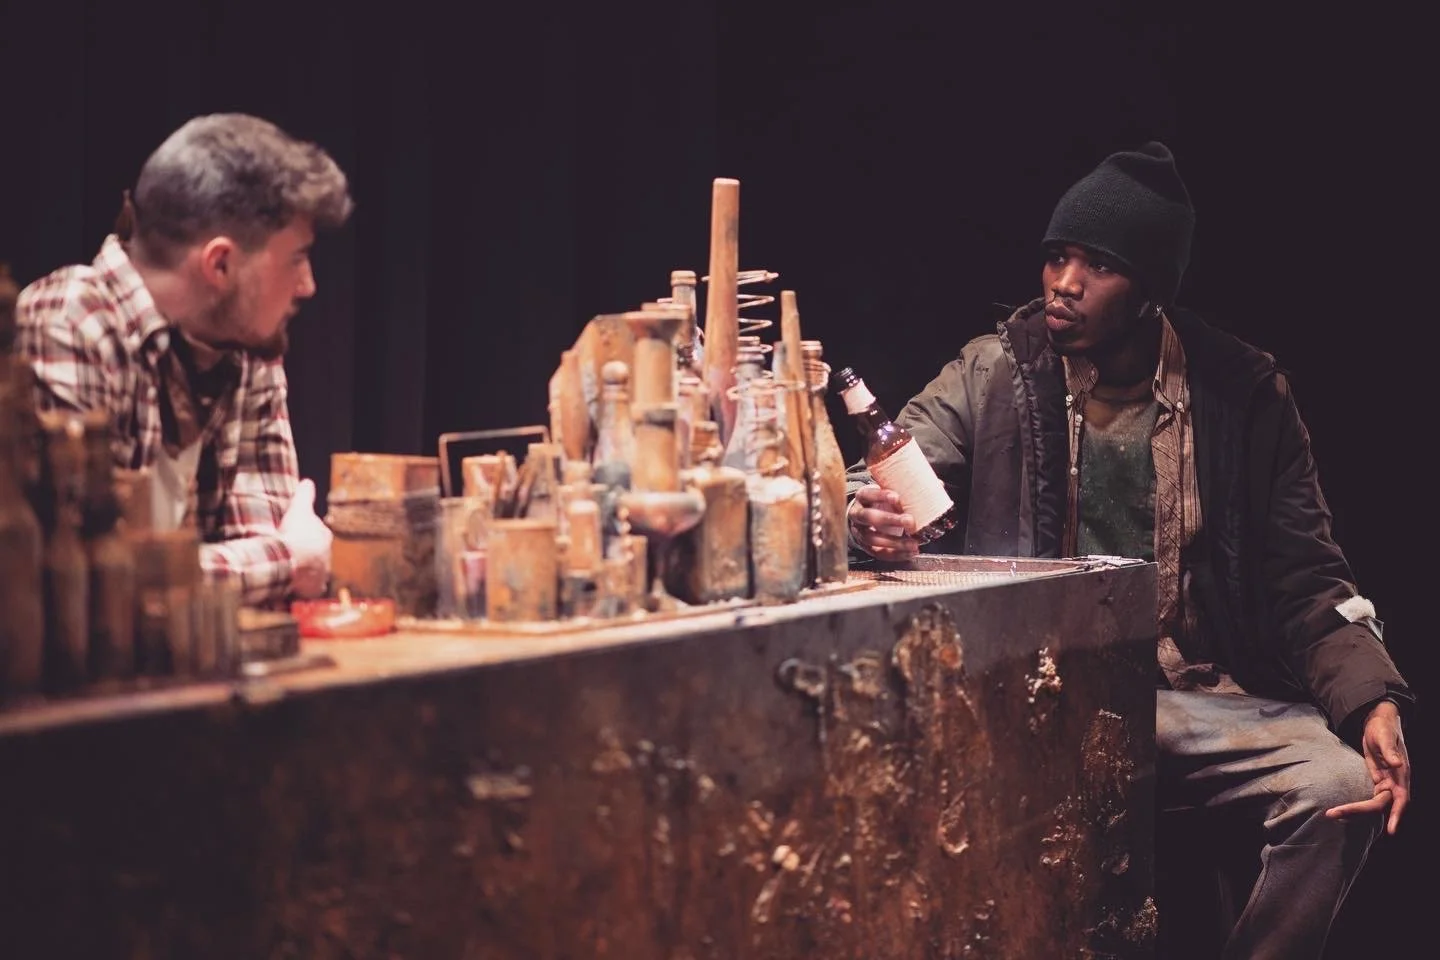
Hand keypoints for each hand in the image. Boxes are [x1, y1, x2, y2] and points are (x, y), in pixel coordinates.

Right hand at [279, 478, 332, 598]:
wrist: (292, 559)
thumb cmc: (295, 533)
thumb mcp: (299, 508)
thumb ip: (305, 495)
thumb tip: (307, 481)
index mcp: (324, 536)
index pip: (318, 534)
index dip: (307, 534)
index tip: (297, 535)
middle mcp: (327, 556)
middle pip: (317, 554)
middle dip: (308, 553)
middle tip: (292, 553)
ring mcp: (322, 573)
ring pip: (315, 571)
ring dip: (307, 571)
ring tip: (292, 570)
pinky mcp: (315, 588)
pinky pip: (311, 588)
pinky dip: (305, 587)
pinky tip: (296, 586)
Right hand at [847, 483, 919, 560]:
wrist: (868, 516)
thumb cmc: (882, 502)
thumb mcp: (886, 494)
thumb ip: (896, 496)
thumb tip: (916, 497)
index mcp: (862, 498)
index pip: (868, 495)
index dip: (880, 496)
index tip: (896, 497)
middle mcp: (857, 515)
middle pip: (868, 517)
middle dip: (890, 520)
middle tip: (909, 521)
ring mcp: (859, 532)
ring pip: (872, 539)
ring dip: (895, 542)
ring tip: (913, 543)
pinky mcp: (866, 547)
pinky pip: (879, 553)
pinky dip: (896, 554)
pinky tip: (910, 552)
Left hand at [1325, 699, 1410, 834]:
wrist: (1377, 724)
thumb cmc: (1383, 728)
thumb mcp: (1385, 737)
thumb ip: (1391, 751)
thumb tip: (1398, 764)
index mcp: (1400, 775)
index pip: (1401, 800)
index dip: (1397, 815)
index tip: (1391, 831)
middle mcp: (1394, 783)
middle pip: (1378, 805)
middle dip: (1357, 811)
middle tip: (1333, 814)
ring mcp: (1384, 784)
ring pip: (1371, 804)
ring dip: (1354, 811)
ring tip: (1331, 814)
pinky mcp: (1375, 782)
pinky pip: (1366, 798)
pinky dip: (1355, 805)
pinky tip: (1341, 811)